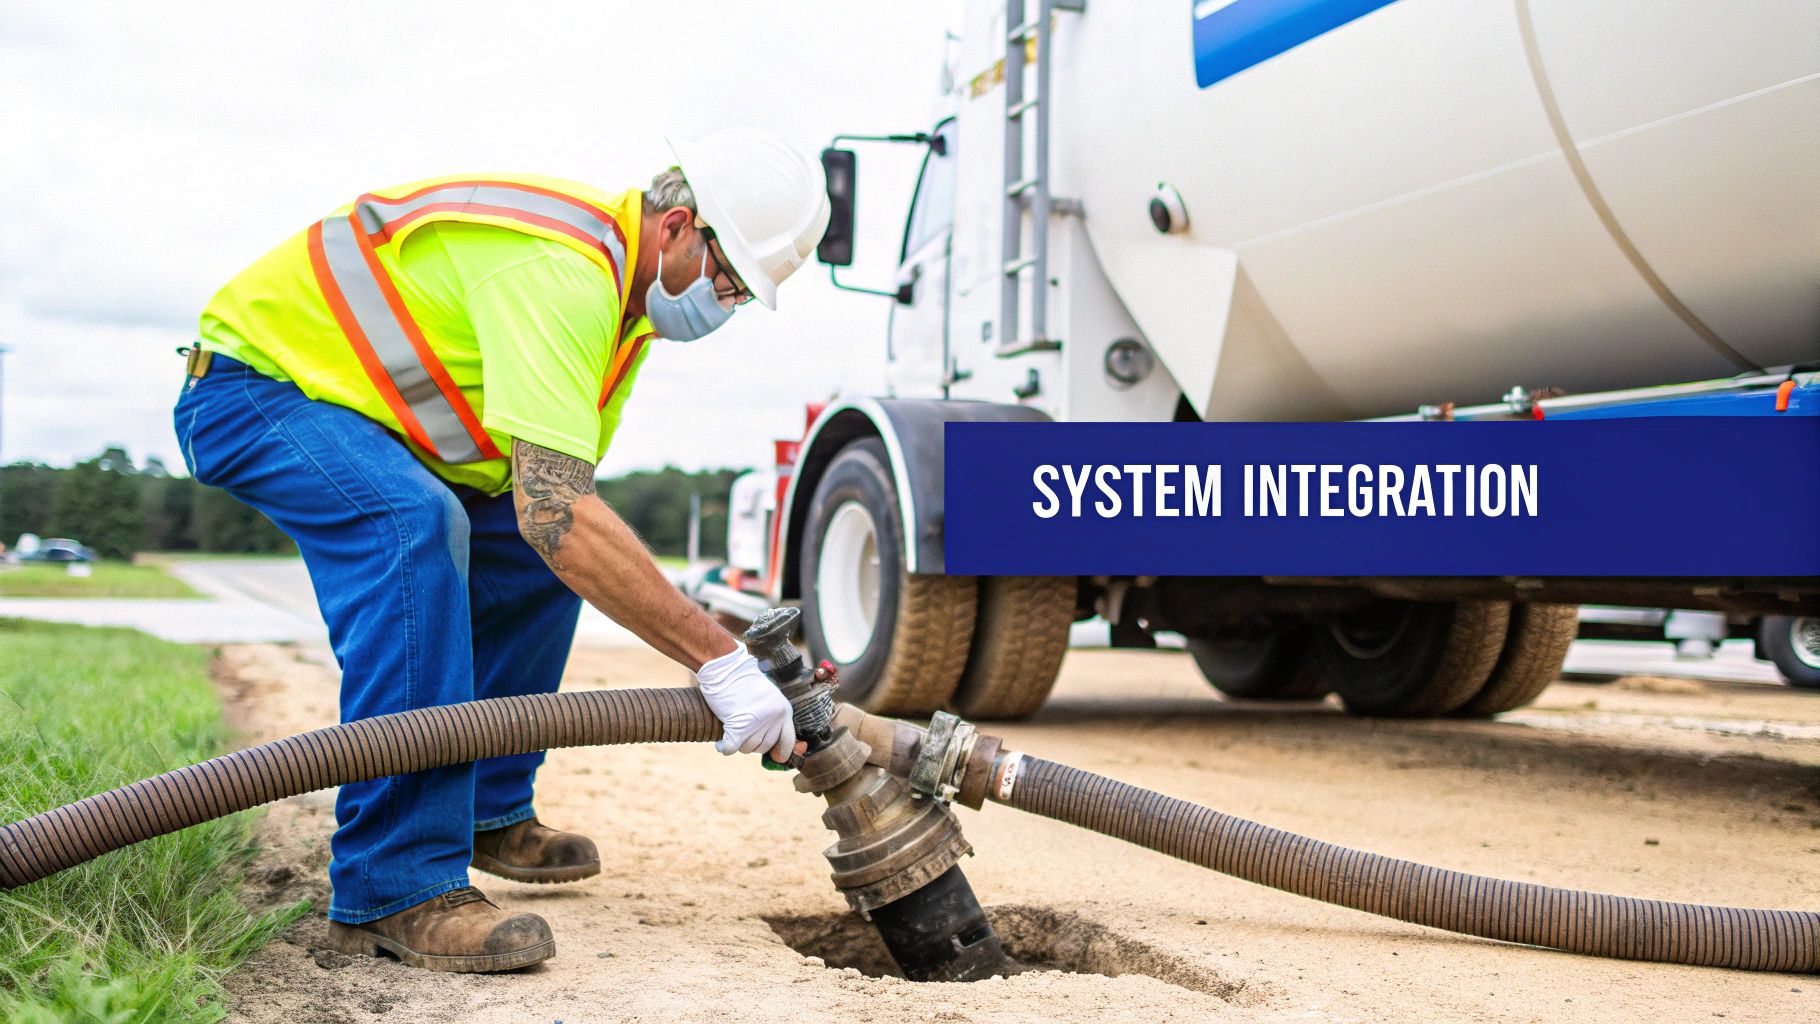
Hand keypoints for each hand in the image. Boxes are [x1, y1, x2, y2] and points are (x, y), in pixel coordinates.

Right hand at [694, 641, 796, 759]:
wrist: (725, 668)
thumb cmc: (743, 682)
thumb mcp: (768, 698)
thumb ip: (773, 719)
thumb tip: (779, 754)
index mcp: (784, 710)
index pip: (788, 741)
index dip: (781, 752)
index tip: (775, 757)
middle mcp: (774, 717)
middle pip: (765, 747)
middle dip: (753, 742)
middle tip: (742, 728)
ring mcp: (757, 722)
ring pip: (748, 748)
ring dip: (738, 742)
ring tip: (732, 724)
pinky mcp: (738, 725)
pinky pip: (731, 748)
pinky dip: (725, 747)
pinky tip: (721, 742)